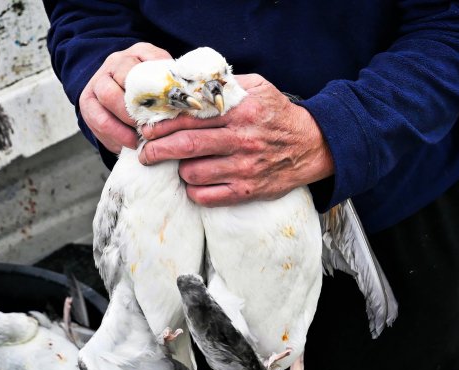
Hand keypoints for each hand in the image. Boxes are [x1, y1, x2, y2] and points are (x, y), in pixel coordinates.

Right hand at [79, 43, 171, 152]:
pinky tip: (129, 144)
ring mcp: (98, 81)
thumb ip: (176, 84)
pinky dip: (114, 135)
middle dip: (134, 112)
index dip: (155, 92)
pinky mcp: (88, 102)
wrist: (124, 86)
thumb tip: (189, 101)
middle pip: (119, 83)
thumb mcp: (167, 78)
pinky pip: (97, 120)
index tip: (169, 111)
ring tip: (139, 140)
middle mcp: (114, 63)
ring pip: (106, 100)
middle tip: (149, 129)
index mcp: (139, 53)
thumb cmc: (154, 86)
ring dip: (123, 124)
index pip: (144, 68)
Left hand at [139, 74, 334, 205]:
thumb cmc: (278, 116)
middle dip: (157, 150)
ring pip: (193, 173)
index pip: (190, 117)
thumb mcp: (259, 88)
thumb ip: (227, 84)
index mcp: (240, 112)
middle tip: (146, 152)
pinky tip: (194, 183)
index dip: (163, 124)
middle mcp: (241, 141)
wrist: (312, 147)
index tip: (148, 129)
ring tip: (177, 165)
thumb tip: (191, 83)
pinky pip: (206, 197)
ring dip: (178, 170)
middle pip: (185, 147)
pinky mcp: (247, 191)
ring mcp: (244, 169)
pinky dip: (193, 191)